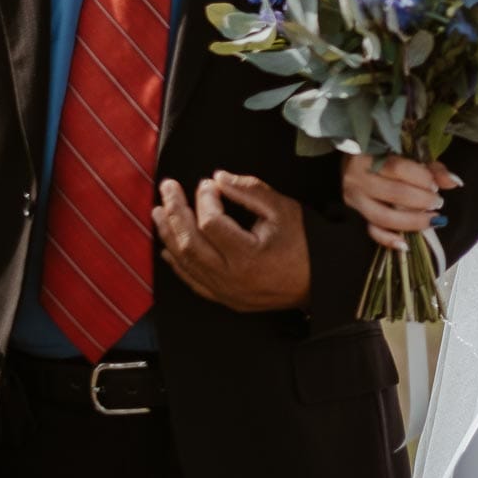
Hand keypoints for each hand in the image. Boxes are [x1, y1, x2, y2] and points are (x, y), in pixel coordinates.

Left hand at [153, 172, 309, 311]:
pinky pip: (192, 281)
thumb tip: (218, 177)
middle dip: (175, 211)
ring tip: (159, 211)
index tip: (207, 184)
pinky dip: (177, 263)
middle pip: (190, 242)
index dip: (204, 199)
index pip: (211, 223)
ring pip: (186, 263)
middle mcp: (231, 278)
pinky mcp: (225, 299)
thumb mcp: (283, 209)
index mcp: (248, 255)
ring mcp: (225, 292)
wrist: (319, 282)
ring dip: (169, 235)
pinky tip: (167, 246)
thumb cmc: (304, 243)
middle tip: (167, 187)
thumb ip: (250, 190)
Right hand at [341, 154, 460, 251]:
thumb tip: (455, 182)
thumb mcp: (408, 154)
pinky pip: (371, 230)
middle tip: (437, 203)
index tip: (435, 185)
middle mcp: (358, 177)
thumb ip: (432, 168)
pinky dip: (388, 240)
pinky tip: (405, 244)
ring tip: (432, 220)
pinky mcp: (356, 212)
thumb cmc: (385, 154)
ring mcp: (355, 197)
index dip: (420, 178)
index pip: (397, 168)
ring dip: (411, 221)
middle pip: (393, 193)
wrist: (353, 160)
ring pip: (383, 216)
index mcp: (369, 155)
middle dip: (421, 201)